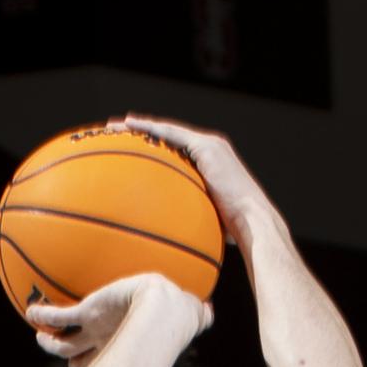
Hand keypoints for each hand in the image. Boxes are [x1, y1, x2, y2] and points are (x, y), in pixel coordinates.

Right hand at [20, 268, 205, 366]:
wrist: (162, 308)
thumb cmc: (179, 313)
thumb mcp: (193, 313)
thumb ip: (201, 315)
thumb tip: (211, 311)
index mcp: (127, 347)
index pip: (107, 361)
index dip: (98, 365)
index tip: (89, 365)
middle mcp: (107, 343)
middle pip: (82, 359)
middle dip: (75, 360)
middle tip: (67, 355)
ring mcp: (94, 330)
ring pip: (63, 345)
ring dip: (51, 343)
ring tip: (41, 339)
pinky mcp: (88, 313)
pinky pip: (58, 316)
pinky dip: (43, 315)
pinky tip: (32, 312)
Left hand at [107, 114, 267, 236]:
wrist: (251, 221)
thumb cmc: (232, 231)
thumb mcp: (205, 221)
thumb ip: (188, 218)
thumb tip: (166, 239)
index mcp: (210, 164)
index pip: (177, 150)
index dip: (154, 146)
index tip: (131, 147)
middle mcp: (210, 149)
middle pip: (169, 136)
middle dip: (142, 132)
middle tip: (116, 132)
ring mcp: (209, 146)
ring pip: (168, 131)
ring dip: (141, 127)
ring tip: (115, 126)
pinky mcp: (207, 146)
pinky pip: (171, 134)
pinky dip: (150, 128)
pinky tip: (130, 126)